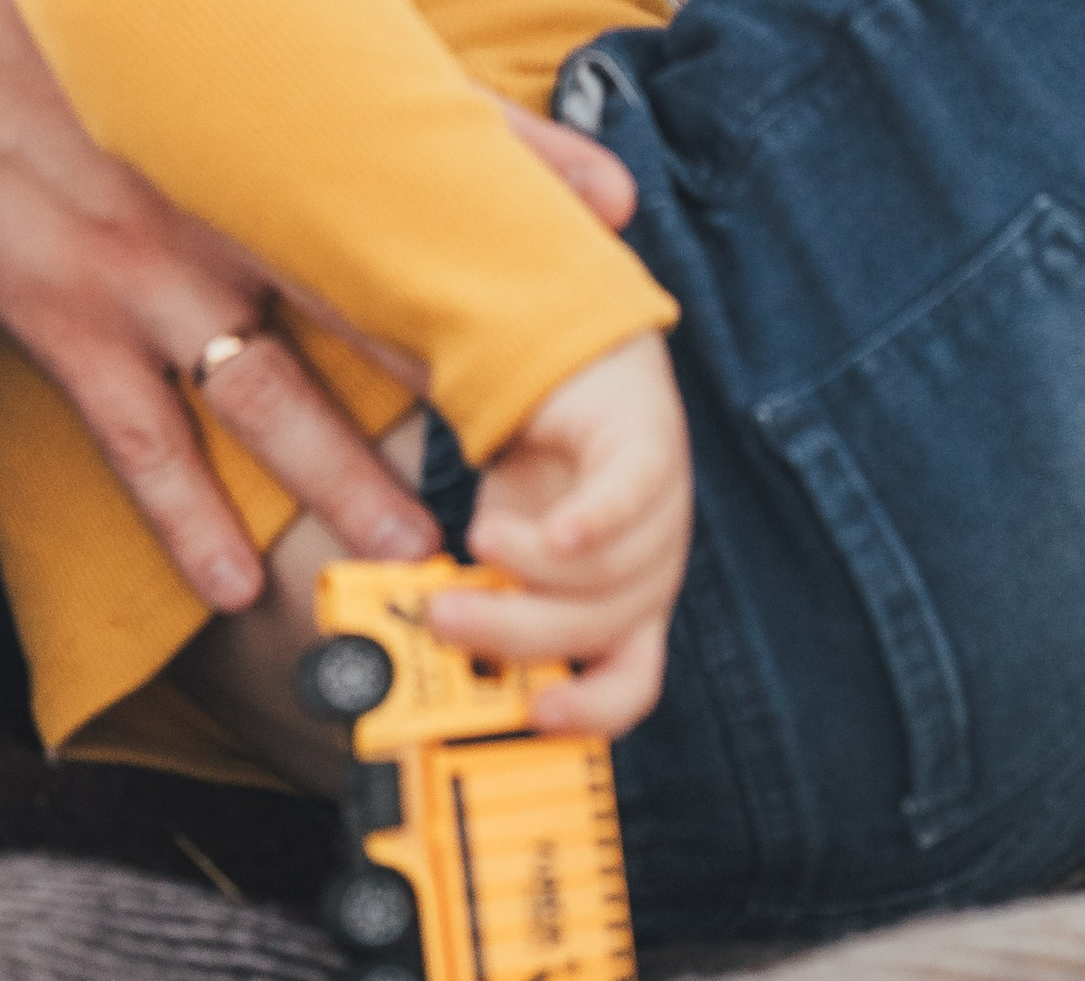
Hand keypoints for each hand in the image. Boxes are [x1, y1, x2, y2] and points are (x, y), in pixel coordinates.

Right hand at [0, 0, 482, 615]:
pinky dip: (180, 513)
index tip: (612, 220)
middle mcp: (214, 186)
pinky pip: (132, 438)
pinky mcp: (57, 315)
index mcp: (259, 86)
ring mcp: (135, 264)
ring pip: (265, 394)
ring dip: (342, 480)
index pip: (418, 126)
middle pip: (362, 291)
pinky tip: (228, 585)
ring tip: (421, 554)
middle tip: (542, 448)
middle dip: (452, 372)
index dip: (521, 169)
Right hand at [427, 333, 691, 739]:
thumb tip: (421, 640)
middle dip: (517, 632)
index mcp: (625, 609)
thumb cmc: (536, 480)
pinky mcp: (652, 447)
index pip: (630, 683)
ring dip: (532, 568)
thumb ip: (474, 595)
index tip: (533, 713)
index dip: (592, 711)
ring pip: (610, 571)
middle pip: (603, 629)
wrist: (574, 372)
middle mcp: (653, 569)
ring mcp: (662, 510)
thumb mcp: (501, 556)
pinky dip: (596, 519)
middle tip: (446, 616)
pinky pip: (635, 493)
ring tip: (478, 539)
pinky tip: (557, 531)